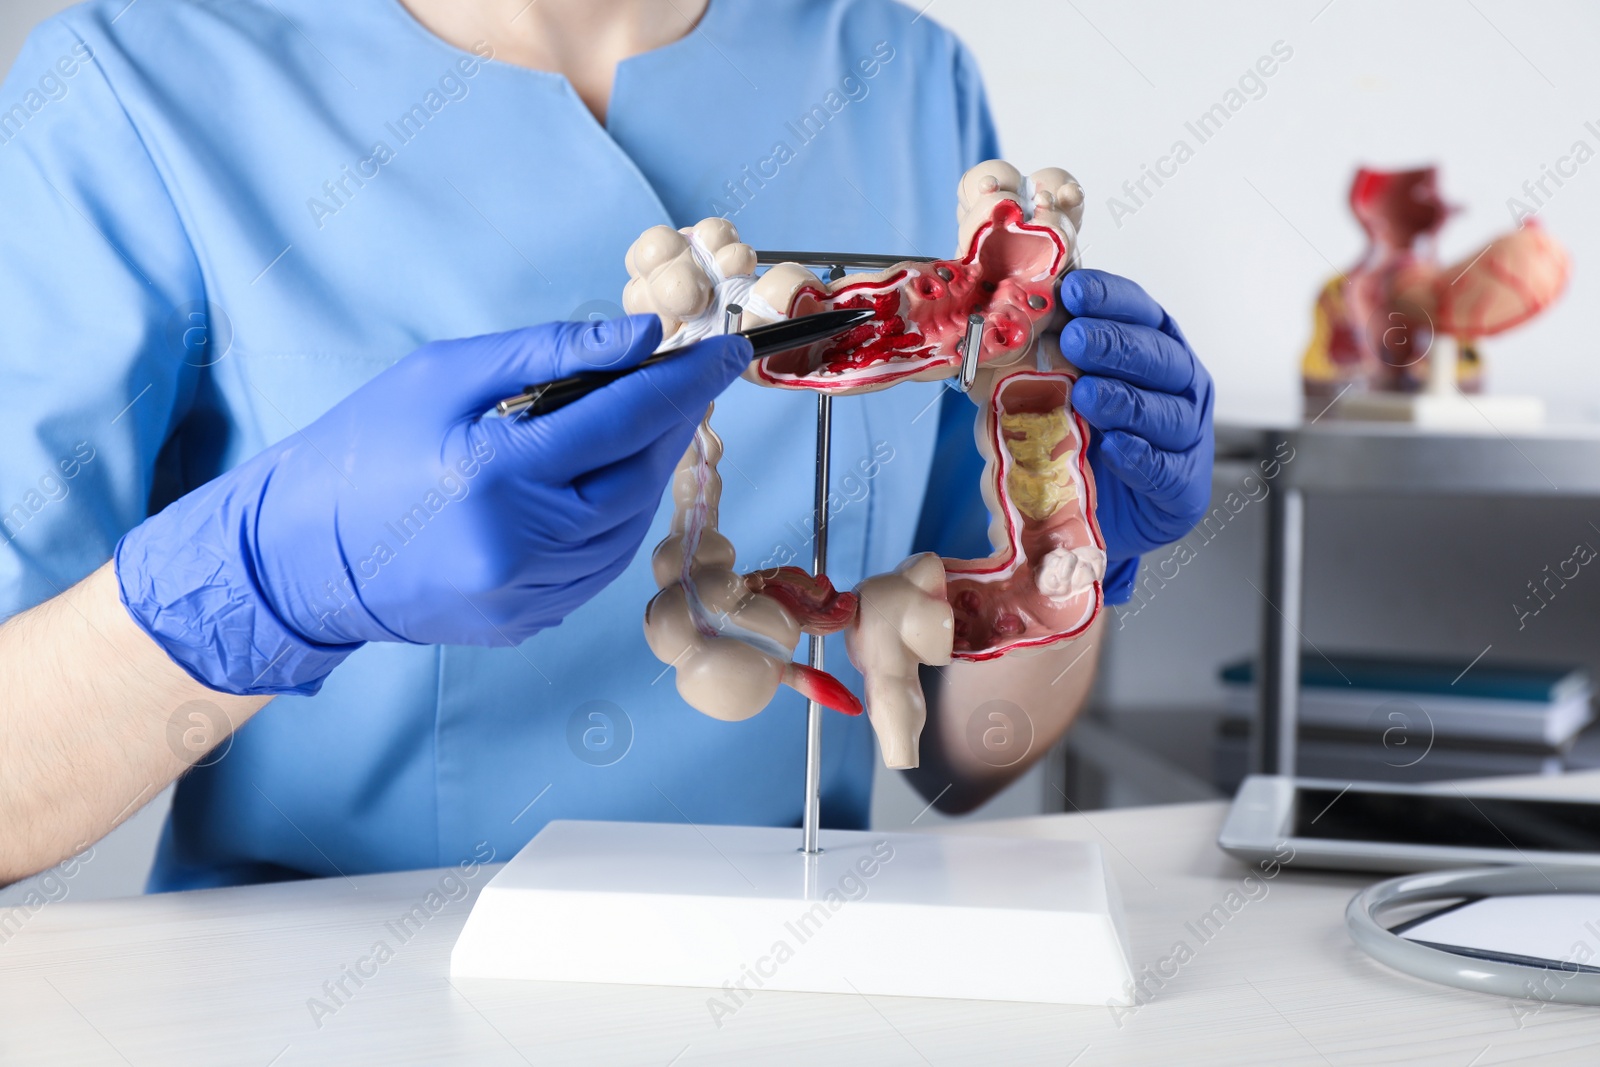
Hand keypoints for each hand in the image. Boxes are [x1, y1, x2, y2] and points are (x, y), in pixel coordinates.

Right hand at [117, 315, 748, 694]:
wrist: (298, 554)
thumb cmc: (362, 448)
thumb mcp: (444, 375)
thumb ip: (549, 354)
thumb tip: (640, 340)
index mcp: (499, 473)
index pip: (625, 419)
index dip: (686, 383)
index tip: (727, 353)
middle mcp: (521, 545)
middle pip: (638, 480)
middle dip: (673, 428)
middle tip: (688, 387)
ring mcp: (524, 594)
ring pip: (627, 530)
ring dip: (650, 476)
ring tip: (648, 430)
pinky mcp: (522, 622)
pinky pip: (597, 569)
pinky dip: (616, 522)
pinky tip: (607, 485)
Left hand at [1058, 270, 1213, 560]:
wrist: (1095, 514)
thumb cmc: (1080, 440)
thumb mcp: (1058, 392)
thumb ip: (1043, 359)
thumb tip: (998, 325)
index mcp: (1153, 347)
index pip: (1139, 311)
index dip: (1109, 297)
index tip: (1073, 290)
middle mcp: (1178, 385)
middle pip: (1157, 356)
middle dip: (1114, 344)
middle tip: (1074, 338)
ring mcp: (1186, 436)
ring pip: (1165, 411)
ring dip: (1124, 400)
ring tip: (1086, 395)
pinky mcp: (1183, 486)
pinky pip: (1165, 469)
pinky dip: (1140, 458)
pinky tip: (1115, 447)